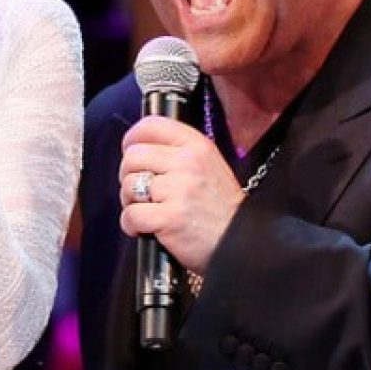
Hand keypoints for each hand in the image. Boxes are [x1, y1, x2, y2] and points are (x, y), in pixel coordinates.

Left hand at [118, 116, 244, 273]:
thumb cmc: (221, 209)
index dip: (133, 139)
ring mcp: (178, 190)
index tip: (131, 151)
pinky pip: (130, 215)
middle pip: (133, 156)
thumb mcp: (209, 166)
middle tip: (140, 191)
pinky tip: (145, 229)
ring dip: (130, 202)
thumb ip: (178, 153)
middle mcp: (187, 163)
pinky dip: (131, 225)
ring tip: (148, 211)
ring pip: (128, 186)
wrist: (242, 244)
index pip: (151, 126)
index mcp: (197, 146)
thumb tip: (139, 147)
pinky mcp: (169, 218)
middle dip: (128, 176)